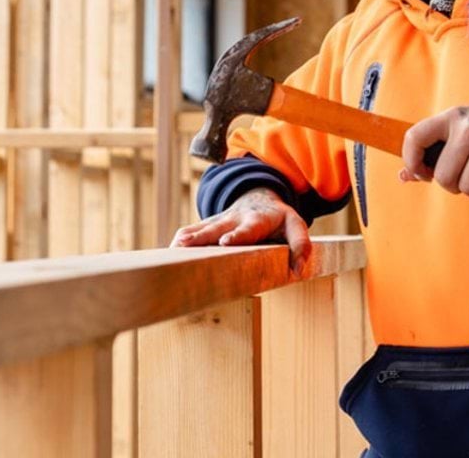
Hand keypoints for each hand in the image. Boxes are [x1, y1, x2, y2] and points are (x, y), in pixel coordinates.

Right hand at [169, 187, 312, 276]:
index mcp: (256, 220)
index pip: (247, 229)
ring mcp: (219, 221)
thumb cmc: (278, 217)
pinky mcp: (208, 225)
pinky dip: (180, 240)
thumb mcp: (295, 225)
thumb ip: (300, 244)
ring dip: (186, 239)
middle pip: (216, 229)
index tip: (224, 242)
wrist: (258, 197)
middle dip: (201, 237)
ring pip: (200, 229)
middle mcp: (234, 219)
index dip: (236, 235)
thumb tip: (298, 270)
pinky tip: (168, 253)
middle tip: (186, 246)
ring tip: (172, 250)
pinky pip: (191, 231)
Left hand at [400, 101, 468, 202]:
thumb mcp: (464, 128)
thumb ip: (435, 150)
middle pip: (442, 176)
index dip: (411, 161)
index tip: (422, 173)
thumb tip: (404, 176)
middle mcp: (467, 129)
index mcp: (452, 117)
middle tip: (466, 176)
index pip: (415, 137)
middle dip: (453, 184)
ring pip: (465, 188)